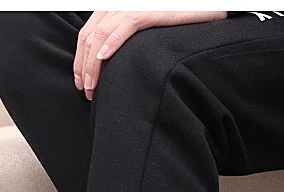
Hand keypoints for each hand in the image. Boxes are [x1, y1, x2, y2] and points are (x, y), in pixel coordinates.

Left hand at [74, 11, 227, 99]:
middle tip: (86, 90)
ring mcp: (131, 5)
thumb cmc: (177, 25)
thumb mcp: (145, 35)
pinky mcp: (147, 9)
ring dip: (93, 62)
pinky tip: (104, 59)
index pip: (88, 34)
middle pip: (90, 35)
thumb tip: (111, 68)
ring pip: (101, 33)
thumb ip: (126, 43)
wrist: (203, 9)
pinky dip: (111, 43)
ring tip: (93, 85)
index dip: (81, 59)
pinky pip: (124, 25)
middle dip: (84, 66)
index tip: (81, 82)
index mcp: (115, 10)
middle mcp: (118, 4)